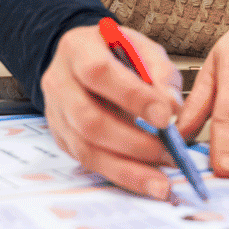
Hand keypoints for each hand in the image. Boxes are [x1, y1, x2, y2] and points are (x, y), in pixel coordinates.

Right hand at [40, 23, 184, 199]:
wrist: (84, 61)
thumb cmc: (115, 54)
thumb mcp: (142, 48)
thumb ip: (160, 73)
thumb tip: (173, 108)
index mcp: (77, 48)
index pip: (99, 73)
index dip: (132, 97)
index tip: (165, 117)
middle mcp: (59, 82)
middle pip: (89, 118)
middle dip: (133, 142)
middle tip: (168, 154)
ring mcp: (56, 112)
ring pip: (86, 148)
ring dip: (127, 168)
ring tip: (160, 180)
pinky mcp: (61, 137)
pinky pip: (87, 162)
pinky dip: (118, 174)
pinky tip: (143, 180)